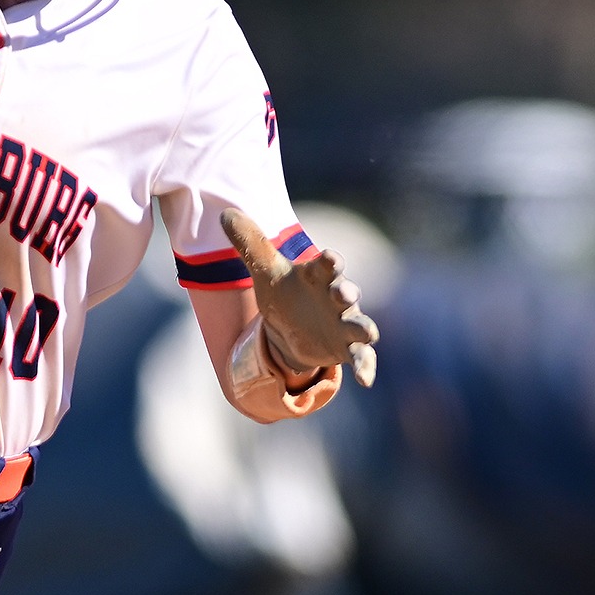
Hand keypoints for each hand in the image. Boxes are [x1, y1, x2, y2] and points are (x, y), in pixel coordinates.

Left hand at [220, 207, 378, 386]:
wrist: (290, 329)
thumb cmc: (285, 293)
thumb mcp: (266, 271)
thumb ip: (251, 243)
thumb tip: (226, 213)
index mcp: (318, 275)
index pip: (327, 265)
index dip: (329, 261)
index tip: (329, 257)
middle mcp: (337, 298)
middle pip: (347, 292)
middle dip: (346, 292)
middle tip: (344, 292)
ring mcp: (345, 324)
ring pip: (361, 325)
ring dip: (364, 327)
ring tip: (368, 332)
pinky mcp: (347, 348)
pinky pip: (362, 357)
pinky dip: (366, 366)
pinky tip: (365, 380)